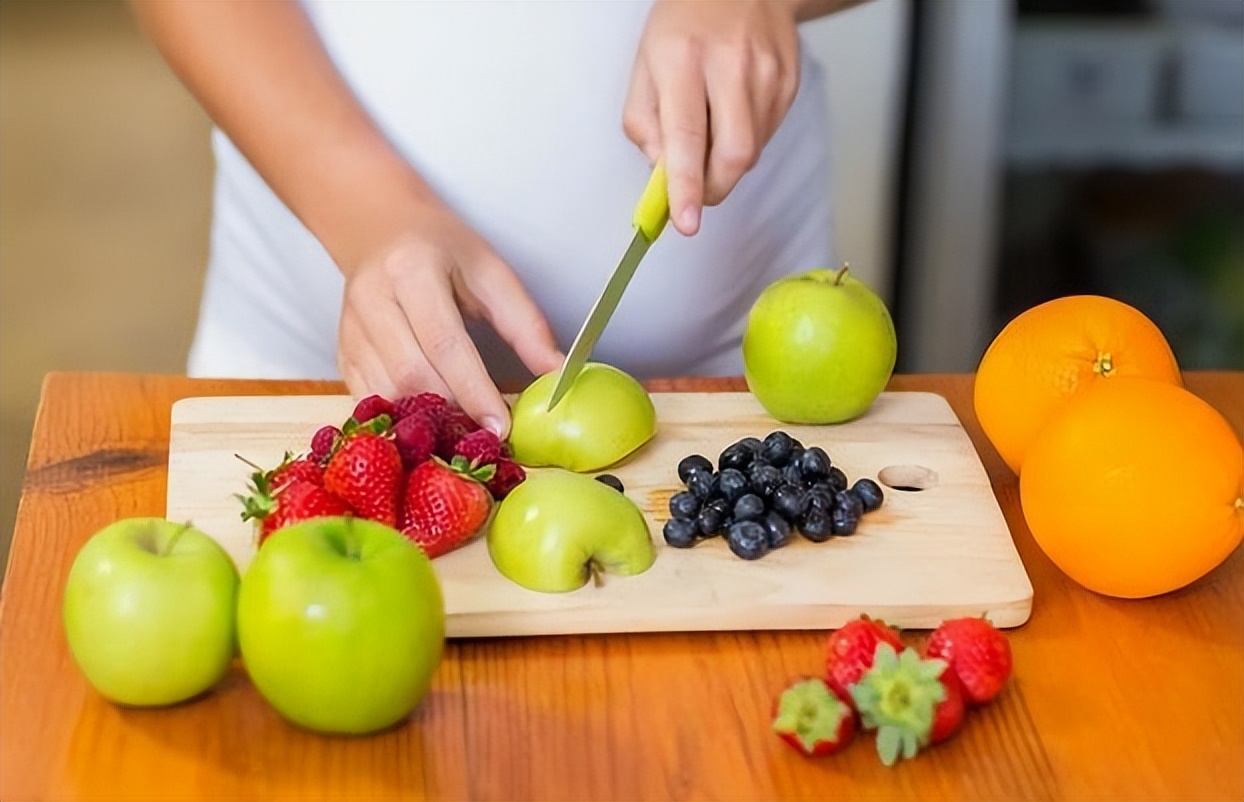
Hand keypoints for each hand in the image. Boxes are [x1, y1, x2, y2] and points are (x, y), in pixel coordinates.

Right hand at [337, 199, 562, 437]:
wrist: (379, 229)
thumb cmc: (440, 248)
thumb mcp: (490, 272)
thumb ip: (525, 324)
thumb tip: (557, 374)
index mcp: (412, 271)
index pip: (445, 343)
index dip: (474, 391)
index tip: (501, 426)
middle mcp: (372, 300)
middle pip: (412, 375)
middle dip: (453, 412)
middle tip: (487, 435)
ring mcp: (350, 330)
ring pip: (387, 394)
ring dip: (427, 421)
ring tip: (463, 431)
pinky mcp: (342, 353)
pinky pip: (370, 399)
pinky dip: (402, 418)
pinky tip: (430, 423)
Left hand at [623, 0, 802, 235]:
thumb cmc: (685, 24)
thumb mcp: (645, 64)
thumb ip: (644, 122)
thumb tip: (662, 173)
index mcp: (684, 59)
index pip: (686, 137)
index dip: (686, 187)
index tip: (685, 221)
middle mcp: (731, 65)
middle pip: (733, 155)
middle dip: (713, 189)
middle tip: (696, 192)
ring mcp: (768, 74)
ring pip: (751, 151)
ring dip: (726, 160)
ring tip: (711, 126)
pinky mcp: (789, 82)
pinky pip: (766, 134)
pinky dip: (744, 139)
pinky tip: (733, 110)